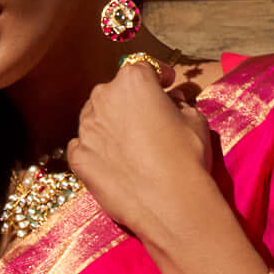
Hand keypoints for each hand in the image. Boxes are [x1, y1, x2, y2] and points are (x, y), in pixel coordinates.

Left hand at [66, 60, 216, 243]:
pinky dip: (95, 150)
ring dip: (110, 125)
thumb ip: (179, 102)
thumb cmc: (187, 157)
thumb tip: (172, 100)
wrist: (172, 204)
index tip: (165, 86)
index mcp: (133, 80)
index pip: (142, 68)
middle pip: (114, 92)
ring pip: (95, 118)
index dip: (157, 77)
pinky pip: (83, 147)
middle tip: (146, 120)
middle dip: (129, 102)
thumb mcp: (194, 119)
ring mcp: (87, 129)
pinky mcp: (79, 159)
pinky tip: (112, 162)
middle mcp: (104, 97)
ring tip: (129, 145)